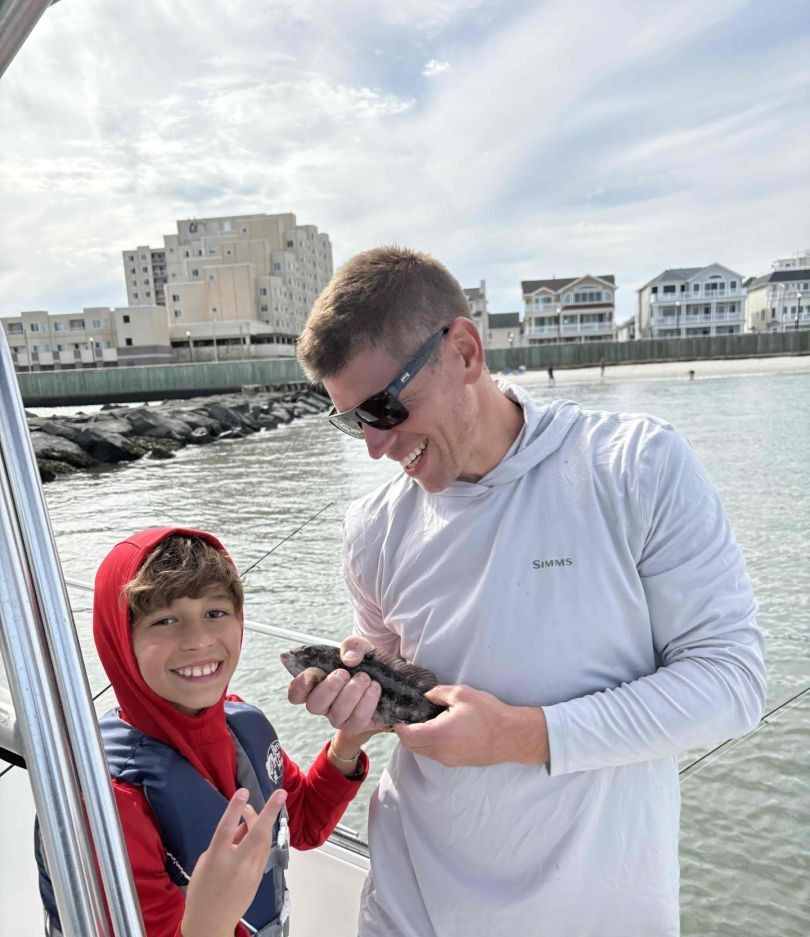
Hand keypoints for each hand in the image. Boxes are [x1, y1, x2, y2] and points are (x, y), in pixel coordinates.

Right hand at [181, 787, 286, 936]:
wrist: (211, 923)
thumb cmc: (201, 891)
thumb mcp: (205, 863)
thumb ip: (223, 843)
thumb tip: (239, 828)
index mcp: (217, 859)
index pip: (226, 829)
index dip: (235, 809)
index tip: (243, 791)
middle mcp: (237, 864)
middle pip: (257, 833)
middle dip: (271, 812)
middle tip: (280, 793)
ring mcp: (251, 871)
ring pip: (263, 841)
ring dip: (263, 822)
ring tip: (253, 811)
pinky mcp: (258, 878)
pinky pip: (262, 852)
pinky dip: (260, 839)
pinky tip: (254, 831)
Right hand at [287, 635, 387, 734]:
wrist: (388, 675)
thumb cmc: (366, 661)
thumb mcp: (360, 647)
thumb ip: (352, 646)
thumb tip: (349, 659)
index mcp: (316, 685)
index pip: (296, 694)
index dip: (300, 685)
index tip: (313, 671)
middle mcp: (325, 704)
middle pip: (314, 705)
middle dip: (328, 688)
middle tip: (343, 674)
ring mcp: (340, 717)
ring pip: (337, 714)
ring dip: (351, 693)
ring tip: (364, 678)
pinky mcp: (358, 724)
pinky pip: (358, 719)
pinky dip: (367, 701)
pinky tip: (374, 687)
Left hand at [394, 685, 549, 767]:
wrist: (512, 736)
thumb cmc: (488, 713)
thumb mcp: (461, 694)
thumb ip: (438, 693)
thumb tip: (426, 696)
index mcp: (437, 735)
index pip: (406, 736)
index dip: (399, 726)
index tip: (398, 715)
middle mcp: (440, 752)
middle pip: (412, 747)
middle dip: (406, 733)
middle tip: (409, 717)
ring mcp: (449, 760)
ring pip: (424, 752)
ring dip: (419, 740)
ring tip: (425, 721)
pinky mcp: (458, 763)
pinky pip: (436, 755)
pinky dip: (431, 744)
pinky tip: (441, 729)